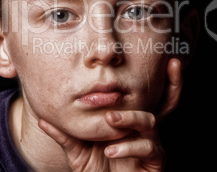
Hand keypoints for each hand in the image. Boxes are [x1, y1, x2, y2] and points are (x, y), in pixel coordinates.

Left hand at [38, 58, 181, 171]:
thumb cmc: (97, 171)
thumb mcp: (78, 152)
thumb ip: (65, 136)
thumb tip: (43, 120)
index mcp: (129, 121)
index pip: (144, 95)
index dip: (155, 77)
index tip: (159, 56)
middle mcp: (143, 128)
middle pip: (166, 101)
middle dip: (173, 82)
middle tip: (170, 64)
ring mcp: (151, 144)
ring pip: (149, 121)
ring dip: (130, 117)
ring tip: (110, 118)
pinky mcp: (155, 161)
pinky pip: (149, 148)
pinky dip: (129, 147)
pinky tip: (111, 151)